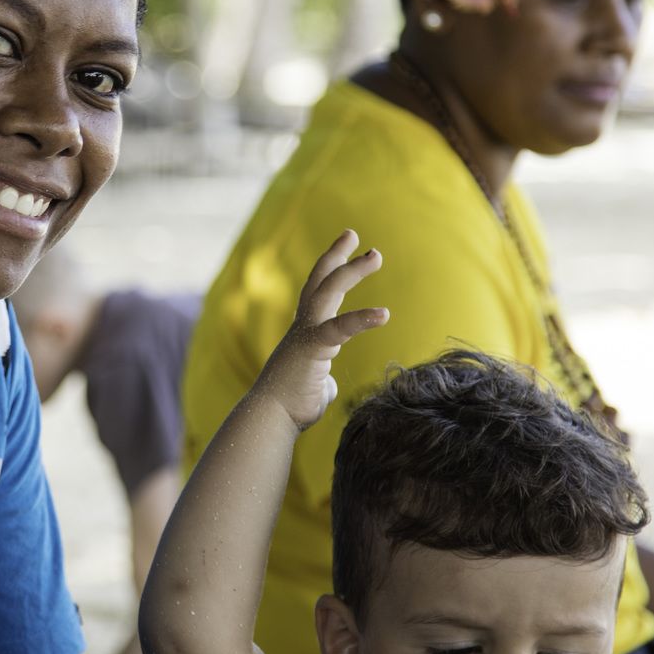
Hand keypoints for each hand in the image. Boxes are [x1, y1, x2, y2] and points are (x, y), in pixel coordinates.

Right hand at [249, 231, 388, 429]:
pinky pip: (339, 328)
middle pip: (320, 281)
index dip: (331, 271)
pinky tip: (384, 314)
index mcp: (305, 335)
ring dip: (351, 271)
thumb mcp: (313, 387)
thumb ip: (322, 379)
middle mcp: (302, 328)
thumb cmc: (289, 407)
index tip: (346, 252)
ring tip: (375, 255)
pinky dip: (361, 319)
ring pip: (327, 291)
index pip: (318, 295)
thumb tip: (327, 385)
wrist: (269, 419)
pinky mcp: (311, 348)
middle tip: (353, 234)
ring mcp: (305, 334)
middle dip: (337, 257)